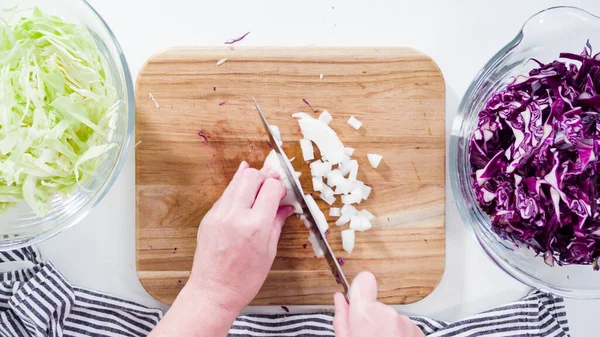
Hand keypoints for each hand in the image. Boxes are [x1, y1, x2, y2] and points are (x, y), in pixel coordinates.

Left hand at [189, 161, 295, 314]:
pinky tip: (245, 189)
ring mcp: (219, 214)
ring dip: (250, 179)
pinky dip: (237, 189)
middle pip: (252, 176)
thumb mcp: (269, 251)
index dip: (280, 187)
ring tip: (261, 183)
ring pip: (236, 181)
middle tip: (273, 183)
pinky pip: (225, 194)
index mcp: (256, 226)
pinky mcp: (209, 216)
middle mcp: (236, 215)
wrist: (214, 291)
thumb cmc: (244, 279)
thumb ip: (277, 223)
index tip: (284, 193)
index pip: (271, 188)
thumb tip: (286, 207)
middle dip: (265, 177)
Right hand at [333, 272, 424, 336]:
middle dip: (372, 318)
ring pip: (391, 317)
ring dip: (386, 328)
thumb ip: (342, 318)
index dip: (359, 290)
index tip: (357, 299)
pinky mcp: (418, 331)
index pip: (363, 282)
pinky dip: (399, 335)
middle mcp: (388, 314)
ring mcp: (406, 323)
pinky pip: (404, 327)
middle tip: (367, 335)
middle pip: (376, 306)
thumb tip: (340, 299)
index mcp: (366, 315)